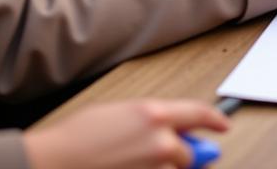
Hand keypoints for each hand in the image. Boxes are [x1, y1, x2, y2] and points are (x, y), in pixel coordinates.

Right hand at [24, 99, 228, 168]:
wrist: (53, 162)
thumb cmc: (77, 138)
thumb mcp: (119, 114)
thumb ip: (150, 121)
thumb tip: (167, 129)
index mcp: (155, 115)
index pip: (198, 114)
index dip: (215, 120)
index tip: (223, 126)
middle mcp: (159, 142)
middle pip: (187, 153)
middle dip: (181, 157)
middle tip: (168, 157)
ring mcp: (151, 168)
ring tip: (132, 162)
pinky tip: (130, 168)